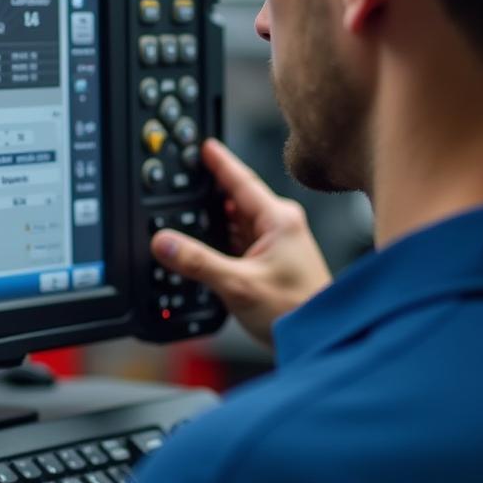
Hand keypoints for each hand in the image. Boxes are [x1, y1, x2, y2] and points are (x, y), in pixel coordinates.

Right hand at [152, 138, 330, 346]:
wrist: (318, 336)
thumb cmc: (295, 310)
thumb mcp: (238, 284)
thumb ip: (198, 262)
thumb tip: (164, 242)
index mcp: (278, 220)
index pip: (241, 181)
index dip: (220, 162)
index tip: (204, 145)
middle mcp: (280, 226)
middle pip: (236, 202)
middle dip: (210, 196)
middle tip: (185, 185)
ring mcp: (277, 245)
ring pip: (237, 225)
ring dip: (215, 224)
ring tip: (189, 220)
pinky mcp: (272, 263)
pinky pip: (240, 243)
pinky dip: (222, 244)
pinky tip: (207, 252)